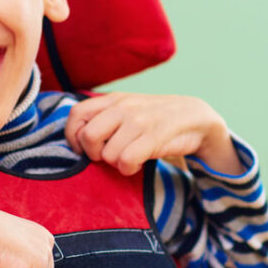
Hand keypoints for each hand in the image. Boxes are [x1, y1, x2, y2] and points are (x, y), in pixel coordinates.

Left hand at [65, 93, 242, 175]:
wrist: (195, 117)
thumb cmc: (155, 119)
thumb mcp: (128, 109)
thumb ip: (104, 117)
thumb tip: (77, 139)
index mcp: (113, 99)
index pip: (76, 114)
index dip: (73, 136)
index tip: (83, 150)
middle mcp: (123, 107)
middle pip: (88, 137)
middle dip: (94, 154)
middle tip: (107, 157)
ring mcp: (138, 121)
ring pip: (108, 154)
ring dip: (117, 163)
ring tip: (130, 157)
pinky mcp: (154, 136)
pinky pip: (126, 161)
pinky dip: (129, 169)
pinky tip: (139, 163)